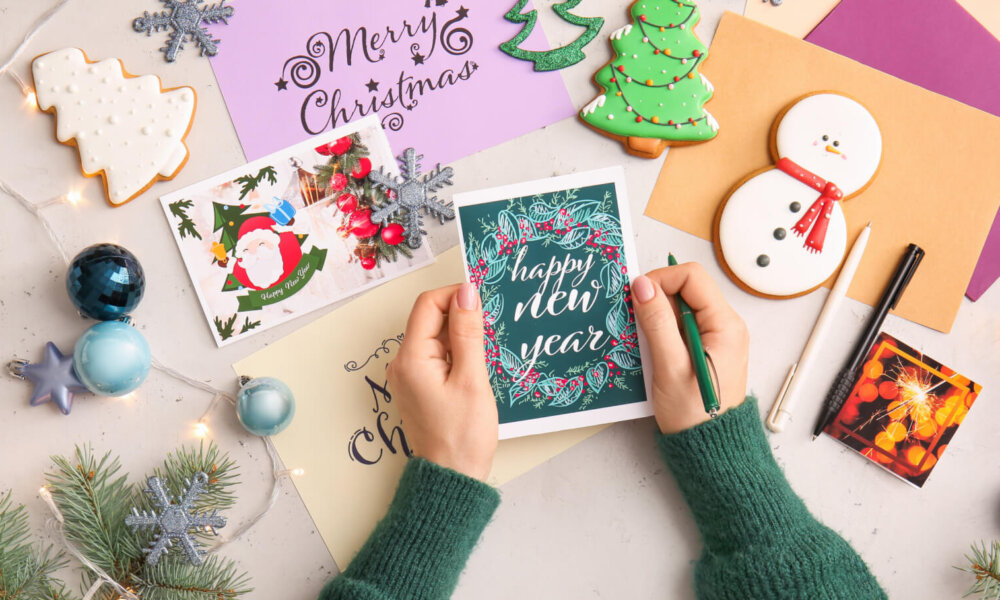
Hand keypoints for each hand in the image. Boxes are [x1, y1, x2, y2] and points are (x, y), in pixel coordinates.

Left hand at [387, 283, 498, 479]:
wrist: (452, 476)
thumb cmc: (463, 435)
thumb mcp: (472, 379)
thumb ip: (468, 332)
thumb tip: (467, 293)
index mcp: (411, 358)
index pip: (428, 304)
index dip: (456, 295)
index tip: (483, 299)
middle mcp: (402, 364)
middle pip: (430, 319)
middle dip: (460, 316)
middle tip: (490, 329)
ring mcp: (408, 376)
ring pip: (435, 337)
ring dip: (461, 337)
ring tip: (485, 356)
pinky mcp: (418, 386)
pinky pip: (436, 356)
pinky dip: (456, 354)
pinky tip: (475, 369)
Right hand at [631, 263, 748, 434]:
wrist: (710, 447)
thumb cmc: (695, 413)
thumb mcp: (670, 365)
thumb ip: (657, 321)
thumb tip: (642, 285)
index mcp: (725, 324)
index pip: (691, 276)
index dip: (660, 279)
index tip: (637, 297)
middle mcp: (725, 325)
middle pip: (686, 288)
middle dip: (656, 298)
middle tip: (637, 322)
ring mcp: (716, 336)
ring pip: (680, 307)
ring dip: (656, 317)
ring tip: (645, 342)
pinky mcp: (704, 347)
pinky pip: (680, 325)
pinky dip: (661, 330)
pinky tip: (652, 349)